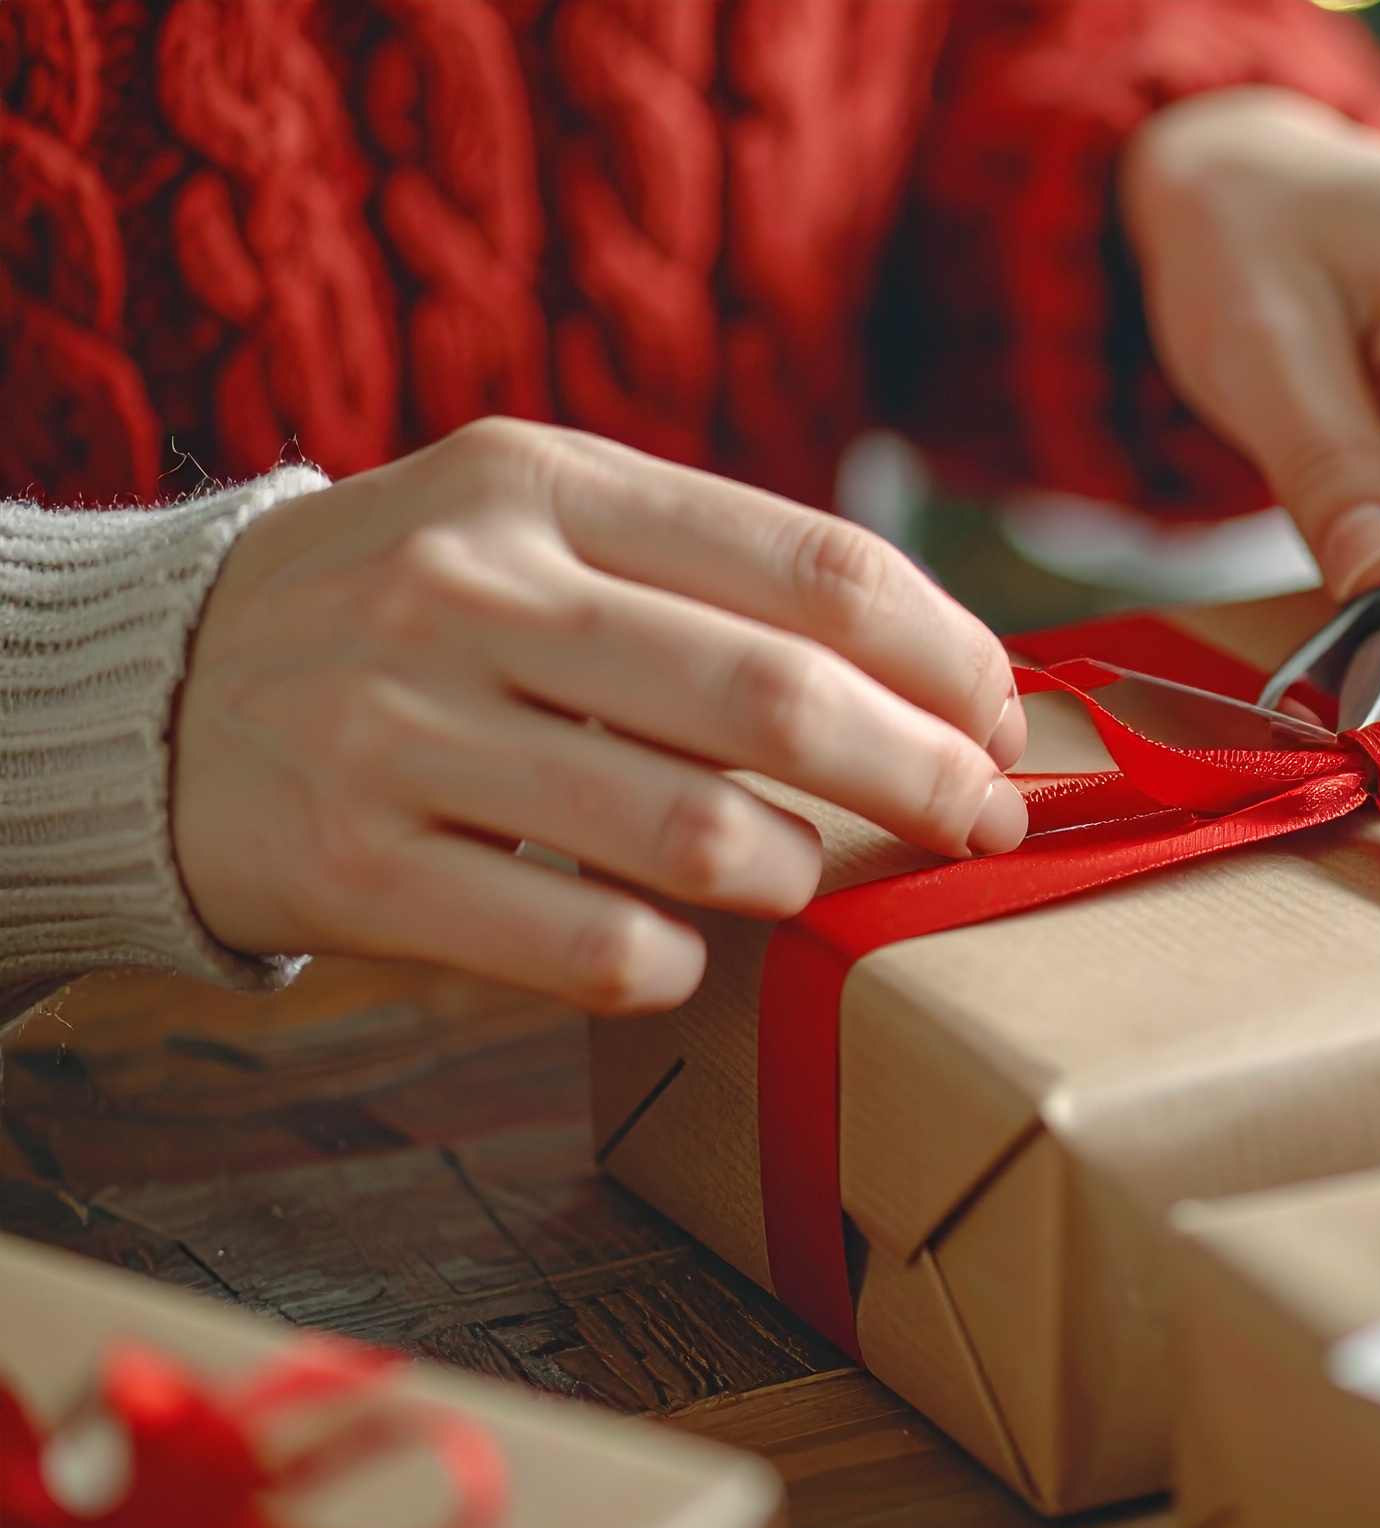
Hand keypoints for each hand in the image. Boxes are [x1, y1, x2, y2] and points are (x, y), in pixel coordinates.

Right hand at [173, 420, 1028, 1013]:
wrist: (148, 688)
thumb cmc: (413, 609)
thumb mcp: (534, 522)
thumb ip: (709, 574)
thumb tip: (939, 676)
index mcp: (547, 485)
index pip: (814, 566)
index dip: (947, 653)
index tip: (1004, 714)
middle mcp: (474, 589)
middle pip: (779, 698)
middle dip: (924, 774)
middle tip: (985, 821)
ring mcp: (403, 726)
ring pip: (693, 828)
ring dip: (802, 871)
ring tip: (813, 877)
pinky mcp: (354, 862)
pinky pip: (575, 940)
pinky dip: (669, 962)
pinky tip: (686, 955)